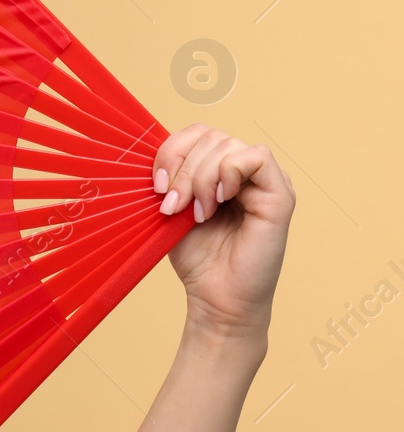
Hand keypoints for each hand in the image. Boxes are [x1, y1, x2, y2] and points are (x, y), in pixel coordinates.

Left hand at [151, 124, 295, 338]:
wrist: (217, 298)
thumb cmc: (197, 258)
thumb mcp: (172, 210)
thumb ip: (170, 178)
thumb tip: (151, 152)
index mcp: (217, 171)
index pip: (196, 134)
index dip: (171, 152)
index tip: (157, 187)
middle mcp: (243, 172)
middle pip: (210, 136)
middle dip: (182, 169)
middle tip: (173, 206)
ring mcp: (264, 182)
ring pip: (228, 145)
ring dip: (201, 178)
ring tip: (197, 214)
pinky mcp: (280, 195)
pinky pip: (257, 157)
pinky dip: (229, 173)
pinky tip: (219, 201)